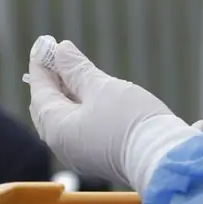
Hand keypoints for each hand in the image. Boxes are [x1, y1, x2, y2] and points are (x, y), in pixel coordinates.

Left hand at [27, 40, 199, 192]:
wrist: (162, 159)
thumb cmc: (131, 122)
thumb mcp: (101, 87)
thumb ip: (77, 69)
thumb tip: (61, 51)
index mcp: (56, 128)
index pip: (40, 91)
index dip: (41, 65)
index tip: (42, 44)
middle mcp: (61, 145)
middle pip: (47, 107)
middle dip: (51, 80)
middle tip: (55, 56)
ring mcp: (78, 155)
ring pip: (63, 119)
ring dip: (65, 95)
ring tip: (72, 72)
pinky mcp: (96, 159)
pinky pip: (77, 130)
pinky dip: (77, 110)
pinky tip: (87, 96)